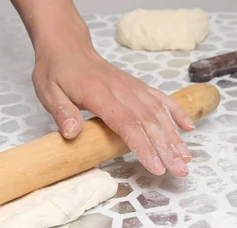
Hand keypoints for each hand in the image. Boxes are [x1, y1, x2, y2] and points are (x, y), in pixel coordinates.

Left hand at [31, 43, 195, 176]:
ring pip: (159, 113)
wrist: (67, 46)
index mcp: (99, 94)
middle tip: (180, 171)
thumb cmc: (56, 70)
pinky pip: (160, 99)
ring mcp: (132, 87)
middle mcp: (121, 90)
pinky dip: (176, 113)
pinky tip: (188, 128)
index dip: (143, 147)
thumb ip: (61, 112)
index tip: (156, 167)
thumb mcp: (48, 91)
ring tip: (186, 159)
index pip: (127, 123)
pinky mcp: (137, 86)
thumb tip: (70, 133)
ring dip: (174, 136)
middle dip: (166, 149)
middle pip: (149, 122)